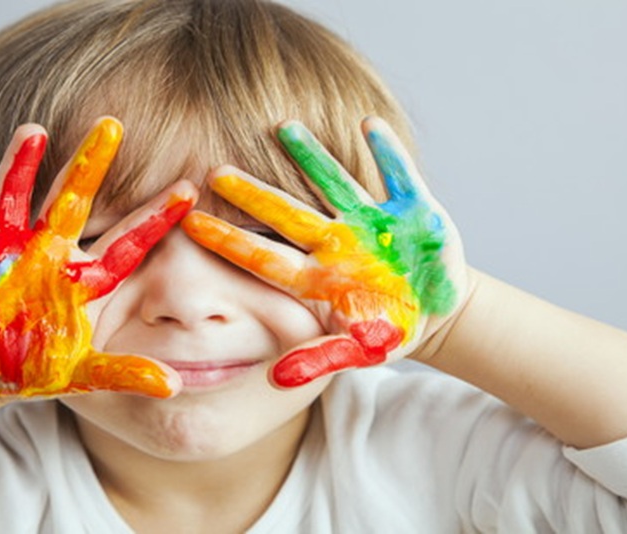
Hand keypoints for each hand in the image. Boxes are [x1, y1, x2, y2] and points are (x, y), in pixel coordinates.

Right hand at [0, 117, 194, 397]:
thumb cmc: (31, 367)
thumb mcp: (83, 373)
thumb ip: (125, 373)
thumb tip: (174, 384)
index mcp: (81, 279)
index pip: (125, 243)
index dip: (155, 218)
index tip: (190, 190)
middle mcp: (46, 254)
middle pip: (72, 202)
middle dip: (91, 165)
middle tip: (112, 124)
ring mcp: (3, 252)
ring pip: (13, 200)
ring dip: (18, 167)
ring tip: (32, 130)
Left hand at [182, 117, 466, 386]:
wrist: (436, 308)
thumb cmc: (388, 329)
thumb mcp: (359, 351)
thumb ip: (320, 360)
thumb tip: (277, 380)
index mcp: (318, 276)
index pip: (264, 257)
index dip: (229, 242)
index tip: (190, 224)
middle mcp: (336, 242)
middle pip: (288, 213)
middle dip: (254, 194)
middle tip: (214, 171)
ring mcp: (372, 221)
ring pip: (335, 182)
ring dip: (313, 157)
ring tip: (285, 128)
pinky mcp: (412, 207)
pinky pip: (398, 175)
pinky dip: (388, 154)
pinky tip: (370, 126)